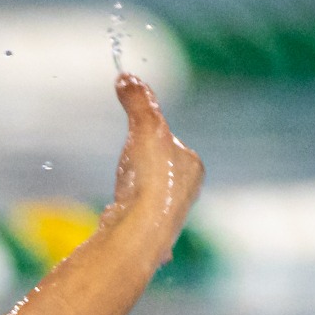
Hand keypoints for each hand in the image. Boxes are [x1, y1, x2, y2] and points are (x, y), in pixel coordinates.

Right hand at [108, 74, 203, 230]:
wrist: (141, 228)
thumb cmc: (149, 176)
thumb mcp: (145, 126)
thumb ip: (138, 100)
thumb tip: (126, 76)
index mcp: (194, 166)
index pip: (174, 143)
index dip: (152, 136)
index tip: (135, 136)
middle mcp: (189, 193)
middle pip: (164, 171)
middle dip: (146, 166)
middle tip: (129, 163)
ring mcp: (171, 218)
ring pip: (154, 197)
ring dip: (139, 192)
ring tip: (125, 189)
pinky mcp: (154, 238)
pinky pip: (141, 219)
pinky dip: (131, 213)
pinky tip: (121, 213)